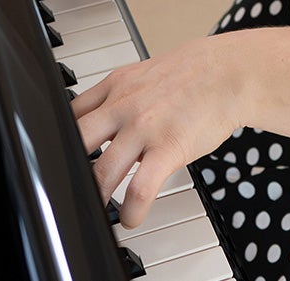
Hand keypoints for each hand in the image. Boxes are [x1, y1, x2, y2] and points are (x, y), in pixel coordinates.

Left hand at [73, 34, 248, 228]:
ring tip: (98, 212)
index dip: (60, 141)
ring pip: (102, 172)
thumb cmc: (191, 74)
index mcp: (114, 87)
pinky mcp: (169, 147)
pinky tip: (132, 218)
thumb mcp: (141, 75)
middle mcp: (123, 106)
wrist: (229, 72)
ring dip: (96, 198)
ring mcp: (144, 128)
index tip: (61, 159)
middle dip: (68, 172)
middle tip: (69, 190)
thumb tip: (98, 124)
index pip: (69, 116)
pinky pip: (140, 188)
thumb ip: (116, 98)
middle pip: (75, 143)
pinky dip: (131, 210)